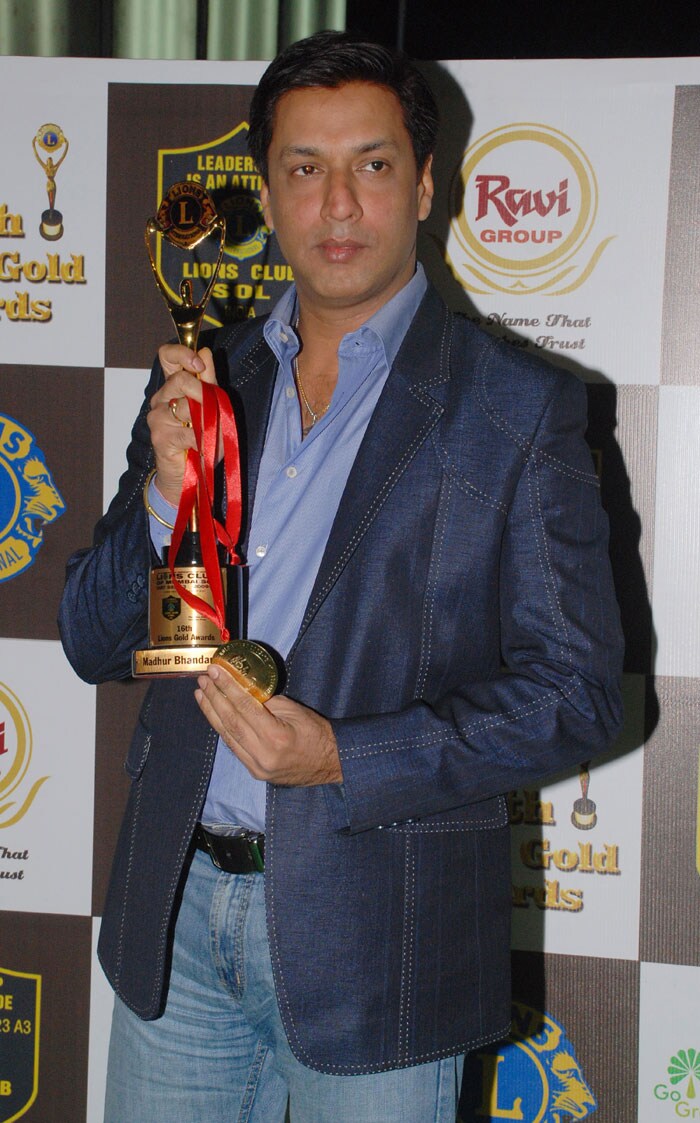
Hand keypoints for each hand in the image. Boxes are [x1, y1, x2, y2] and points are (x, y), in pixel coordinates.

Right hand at [147, 344, 217, 505]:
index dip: (182, 354)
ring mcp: (157, 418)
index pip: (166, 355)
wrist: (186, 475)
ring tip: (213, 435)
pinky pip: (190, 432)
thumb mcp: (207, 405)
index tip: (199, 365)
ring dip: (209, 422)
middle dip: (202, 393)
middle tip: (213, 411)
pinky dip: (206, 441)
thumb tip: (204, 350)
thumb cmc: (197, 439)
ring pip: (187, 407)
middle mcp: (159, 399)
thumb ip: (206, 379)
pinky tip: (207, 448)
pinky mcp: (160, 437)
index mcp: (170, 387)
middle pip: (180, 380)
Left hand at [195, 664, 342, 785]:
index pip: (244, 707)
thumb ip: (267, 702)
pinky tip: (213, 715)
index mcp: (275, 736)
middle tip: (202, 680)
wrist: (331, 764)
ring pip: (227, 737)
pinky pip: (234, 747)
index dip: (227, 687)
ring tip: (201, 694)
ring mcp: (256, 766)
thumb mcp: (295, 711)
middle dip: (214, 699)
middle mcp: (262, 754)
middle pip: (230, 722)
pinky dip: (222, 729)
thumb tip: (243, 690)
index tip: (214, 672)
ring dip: (211, 714)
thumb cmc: (317, 733)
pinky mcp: (255, 771)